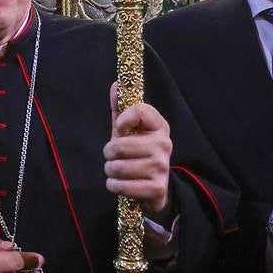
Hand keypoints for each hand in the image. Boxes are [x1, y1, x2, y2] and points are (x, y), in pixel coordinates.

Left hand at [103, 83, 171, 217]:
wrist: (155, 186)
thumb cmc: (138, 153)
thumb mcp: (129, 131)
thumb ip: (121, 109)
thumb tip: (116, 85)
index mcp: (159, 126)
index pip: (140, 110)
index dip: (122, 119)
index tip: (120, 128)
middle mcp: (164, 144)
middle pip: (120, 145)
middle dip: (108, 153)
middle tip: (113, 156)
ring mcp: (162, 167)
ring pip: (118, 167)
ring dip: (110, 171)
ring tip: (116, 171)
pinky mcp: (157, 188)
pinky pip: (122, 186)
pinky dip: (114, 186)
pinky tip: (119, 183)